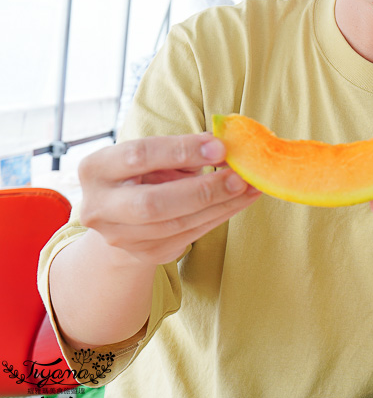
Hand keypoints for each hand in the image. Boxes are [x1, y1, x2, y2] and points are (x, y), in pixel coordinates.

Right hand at [77, 133, 261, 265]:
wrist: (123, 216)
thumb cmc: (145, 173)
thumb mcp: (154, 155)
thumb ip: (183, 148)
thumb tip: (225, 144)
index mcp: (96, 168)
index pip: (139, 156)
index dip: (181, 151)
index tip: (220, 146)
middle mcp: (99, 206)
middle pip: (153, 203)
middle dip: (202, 190)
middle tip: (240, 176)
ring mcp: (120, 236)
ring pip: (176, 224)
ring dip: (221, 205)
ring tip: (251, 186)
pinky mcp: (145, 253)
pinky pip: (190, 236)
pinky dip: (220, 216)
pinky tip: (242, 200)